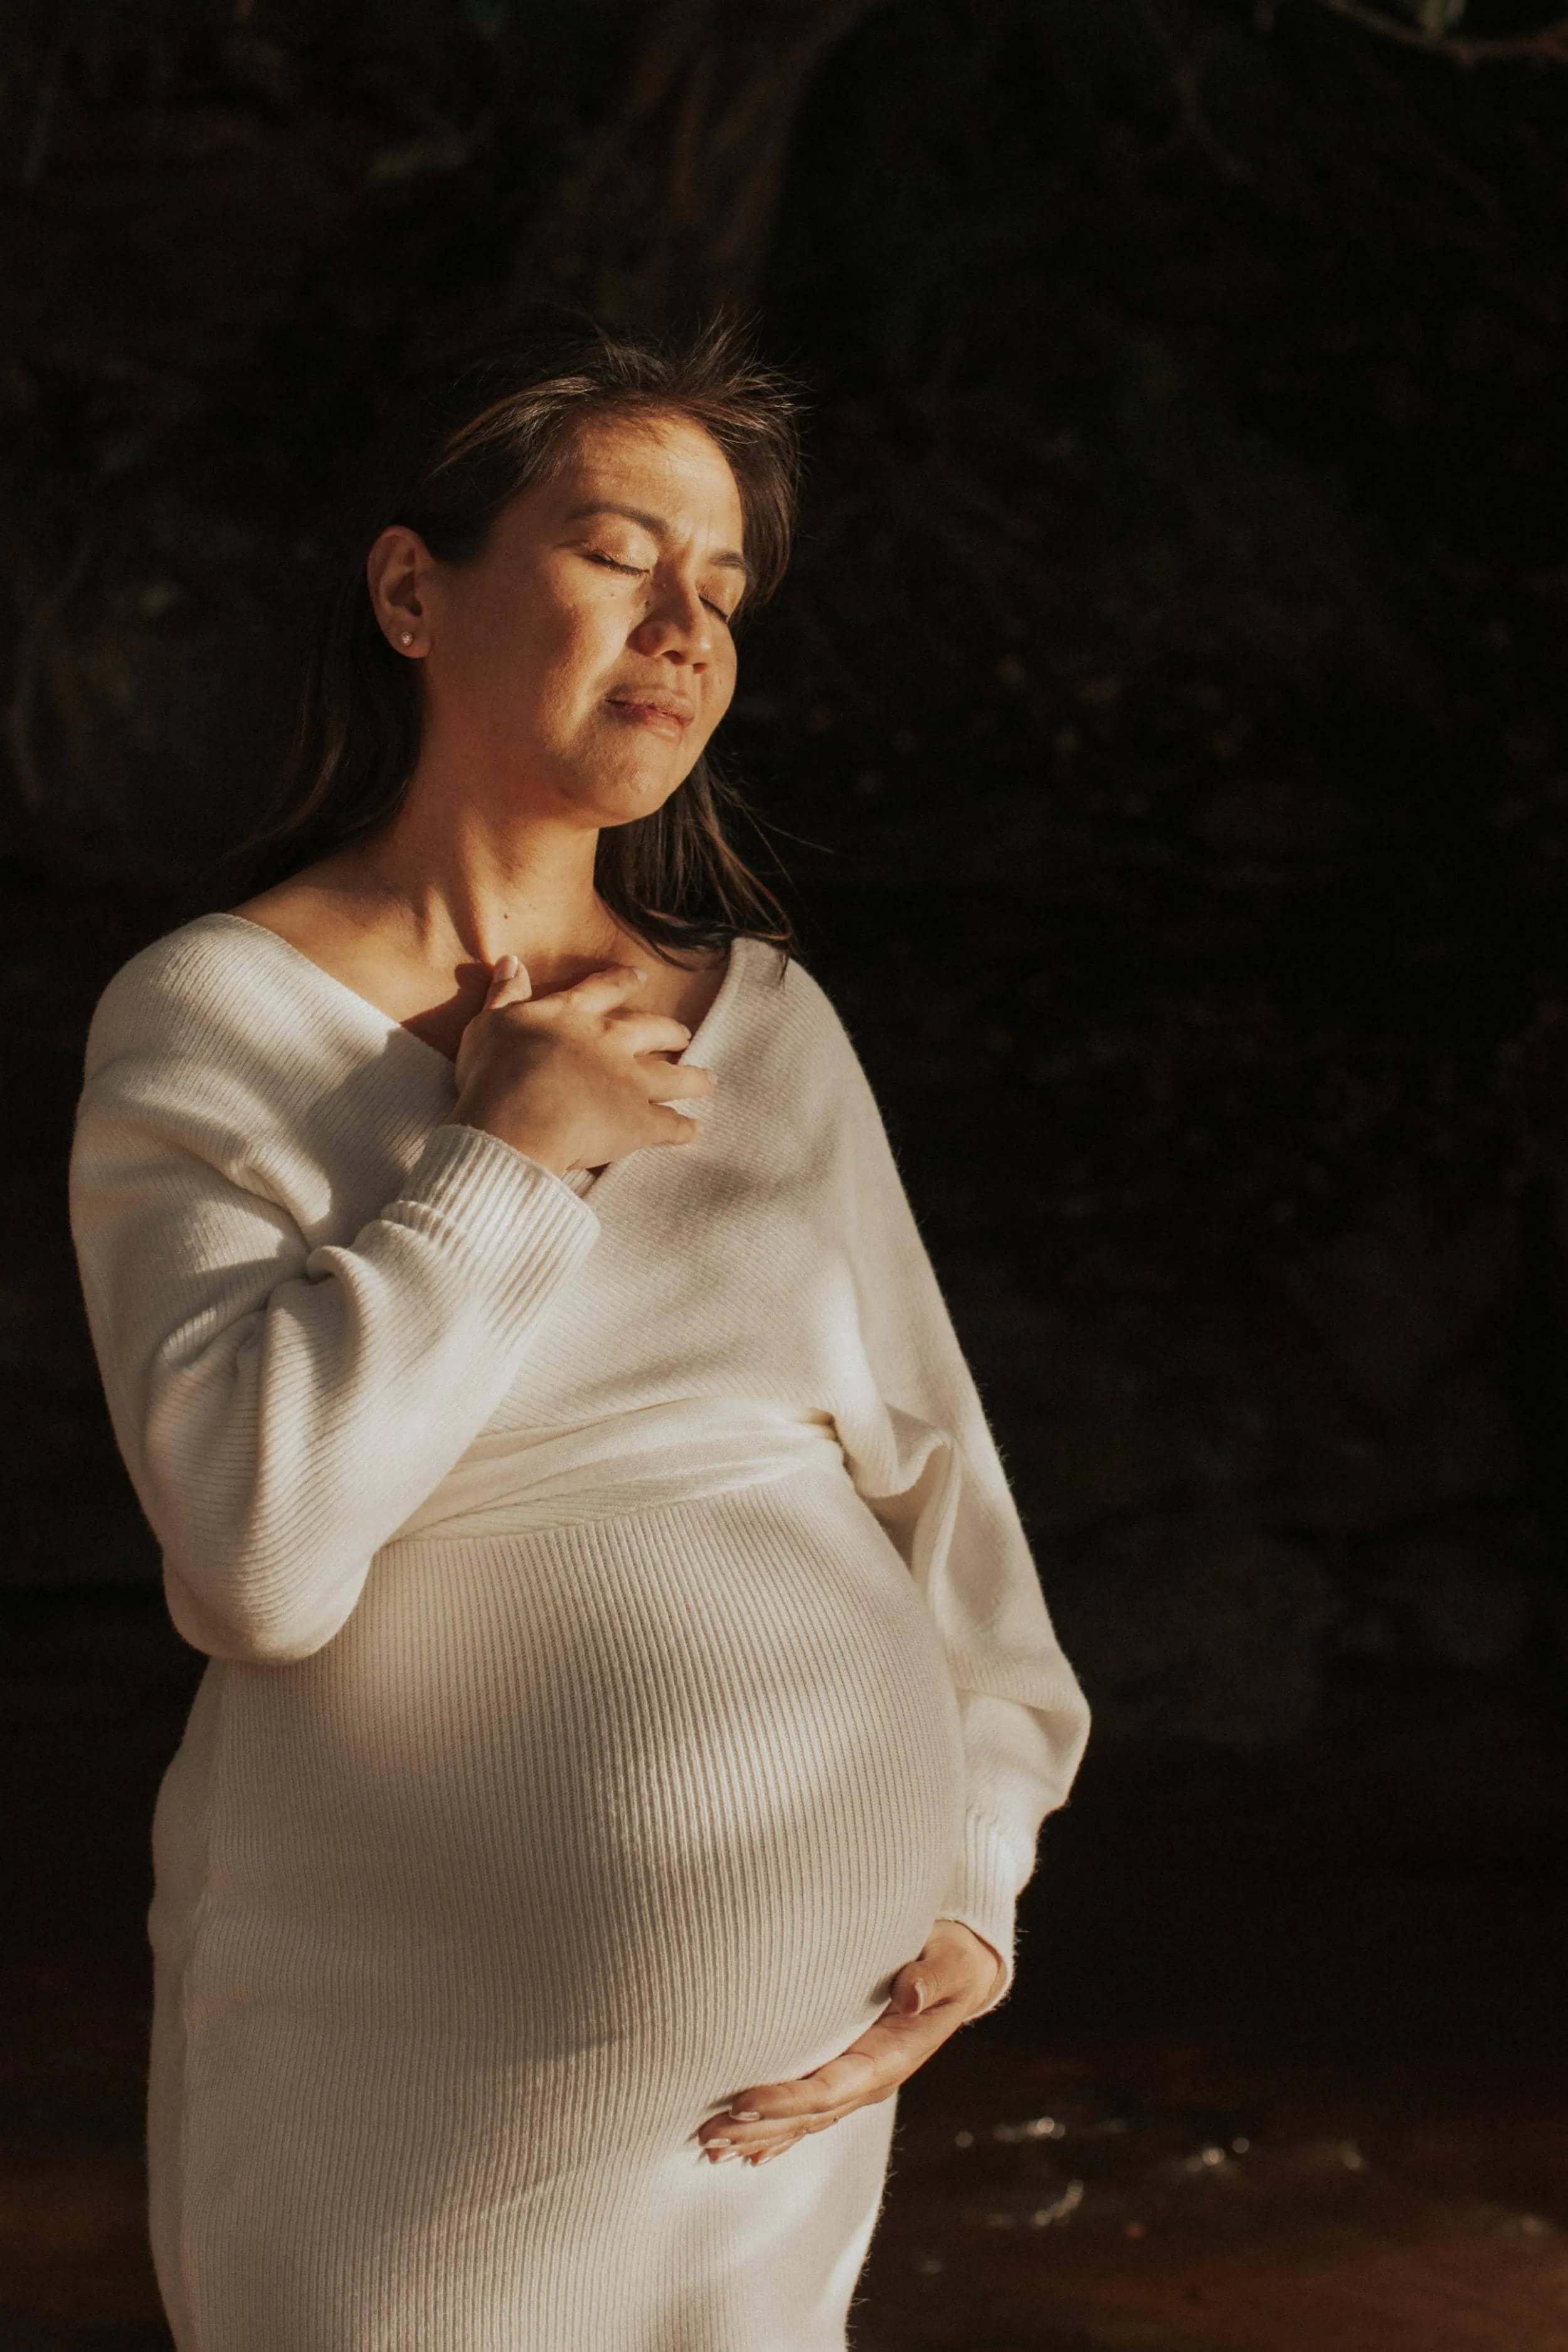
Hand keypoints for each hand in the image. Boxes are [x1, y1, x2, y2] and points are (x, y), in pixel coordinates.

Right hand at [451, 955, 714, 1174]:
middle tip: (682, 1034)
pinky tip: (693, 1130)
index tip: (640, 977)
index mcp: (572, 1015)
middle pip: (651, 1030)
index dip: (623, 982)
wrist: (515, 1121)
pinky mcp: (640, 1122)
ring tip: (707, 1081)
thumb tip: (512, 961)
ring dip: (694, 1078)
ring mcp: (630, 1082)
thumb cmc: (494, 1073)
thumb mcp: (490, 1024)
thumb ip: (505, 994)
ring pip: (675, 1076)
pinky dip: (684, 1129)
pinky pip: (671, 1125)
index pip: (603, 990)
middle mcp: (609, 1042)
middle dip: (670, 1032)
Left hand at [696, 1920, 1003, 2167]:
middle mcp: (870, 2080)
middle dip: (757, 2127)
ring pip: (801, 2119)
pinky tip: (747, 2151)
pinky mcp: (847, 2071)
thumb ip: (932, 1977)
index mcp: (890, 2059)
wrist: (962, 1971)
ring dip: (756, 2134)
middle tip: (707, 2134)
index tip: (742, 2102)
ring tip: (710, 2146)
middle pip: (806, 2115)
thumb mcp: (950, 1962)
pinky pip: (807, 2109)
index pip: (829, 2089)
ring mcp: (858, 2081)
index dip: (785, 2099)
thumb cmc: (952, 1959)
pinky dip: (776, 2131)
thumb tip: (911, 1993)